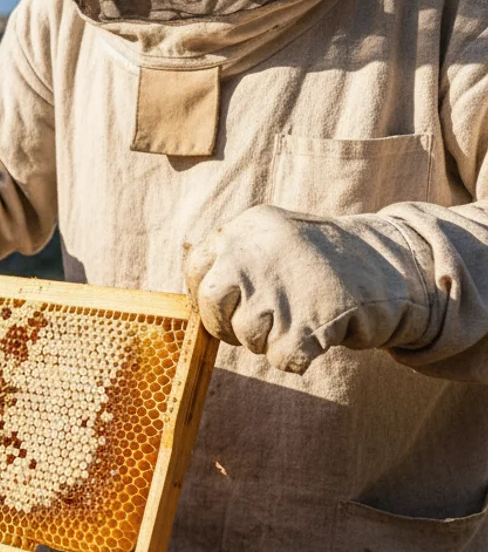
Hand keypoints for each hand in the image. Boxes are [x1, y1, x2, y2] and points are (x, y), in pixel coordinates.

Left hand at [184, 205, 425, 374]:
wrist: (392, 265)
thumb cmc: (325, 259)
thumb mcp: (274, 237)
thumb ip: (236, 256)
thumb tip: (199, 296)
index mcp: (244, 229)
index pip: (195, 267)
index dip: (205, 296)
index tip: (224, 307)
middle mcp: (253, 253)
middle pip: (211, 304)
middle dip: (226, 325)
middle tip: (255, 326)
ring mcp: (278, 287)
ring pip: (246, 335)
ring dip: (269, 340)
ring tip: (299, 319)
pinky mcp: (306, 321)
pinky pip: (280, 358)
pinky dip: (296, 357)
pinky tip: (315, 336)